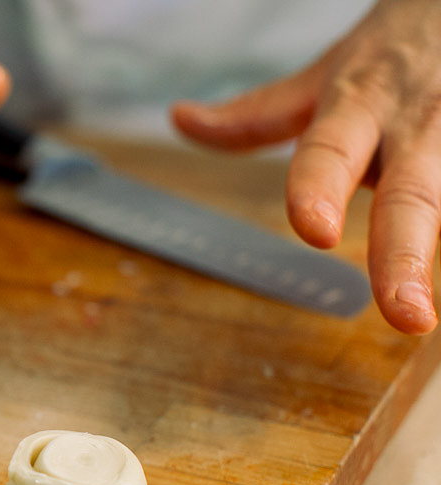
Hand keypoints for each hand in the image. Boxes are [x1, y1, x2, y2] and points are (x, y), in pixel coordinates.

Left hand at [170, 0, 440, 333]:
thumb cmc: (392, 55)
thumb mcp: (325, 76)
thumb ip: (260, 114)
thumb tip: (180, 119)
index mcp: (358, 107)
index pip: (330, 152)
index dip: (319, 188)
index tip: (314, 232)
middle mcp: (415, 126)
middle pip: (411, 196)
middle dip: (403, 253)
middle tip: (404, 314)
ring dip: (439, 259)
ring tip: (425, 318)